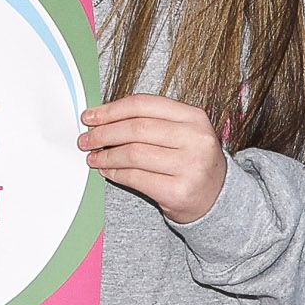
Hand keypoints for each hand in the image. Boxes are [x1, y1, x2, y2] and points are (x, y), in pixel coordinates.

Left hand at [76, 94, 226, 223]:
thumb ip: (150, 121)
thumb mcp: (182, 132)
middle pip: (136, 129)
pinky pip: (136, 178)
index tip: (91, 116)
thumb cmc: (192, 161)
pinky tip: (107, 170)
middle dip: (104, 133)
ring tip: (93, 157)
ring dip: (106, 155)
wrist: (218, 199)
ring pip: (133, 154)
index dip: (112, 109)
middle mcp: (195, 139)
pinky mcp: (178, 192)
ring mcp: (190, 166)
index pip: (143, 105)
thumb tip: (103, 118)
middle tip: (86, 139)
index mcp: (194, 116)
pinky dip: (115, 173)